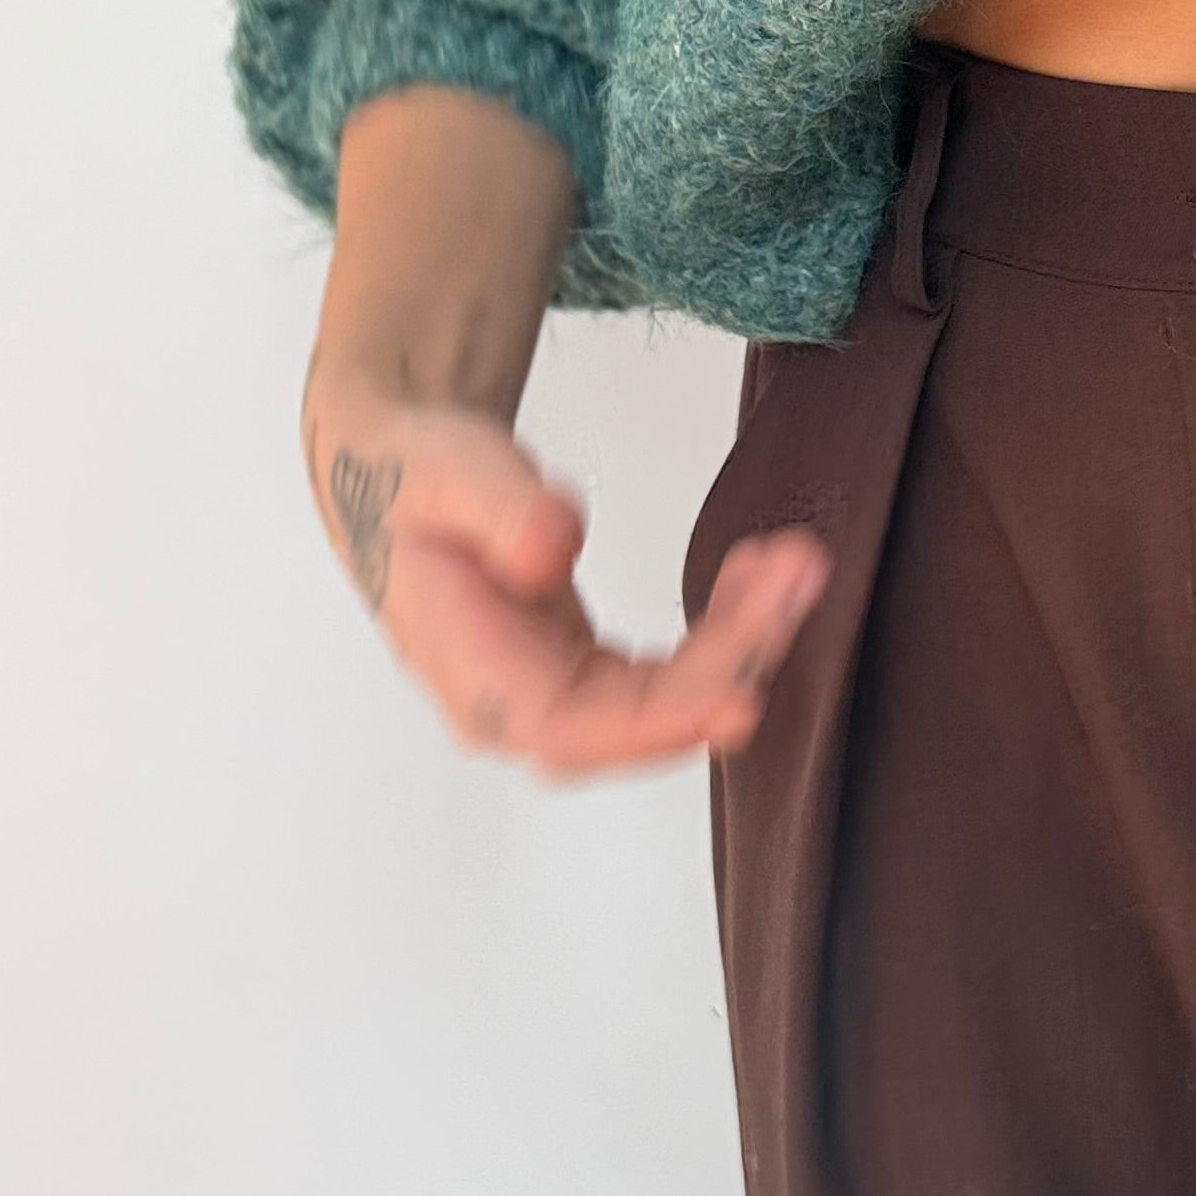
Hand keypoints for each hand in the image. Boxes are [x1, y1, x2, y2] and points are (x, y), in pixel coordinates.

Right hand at [302, 359, 828, 780]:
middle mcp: (515, 708)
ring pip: (667, 705)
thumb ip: (500, 508)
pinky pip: (671, 677)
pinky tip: (760, 580)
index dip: (665, 716)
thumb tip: (550, 550)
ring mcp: (555, 696)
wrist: (398, 472)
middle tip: (798, 579)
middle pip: (640, 723)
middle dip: (731, 664)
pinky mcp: (587, 673)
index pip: (578, 726)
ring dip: (742, 647)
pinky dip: (724, 635)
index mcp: (473, 678)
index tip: (745, 687)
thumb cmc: (416, 474)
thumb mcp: (448, 470)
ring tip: (796, 566)